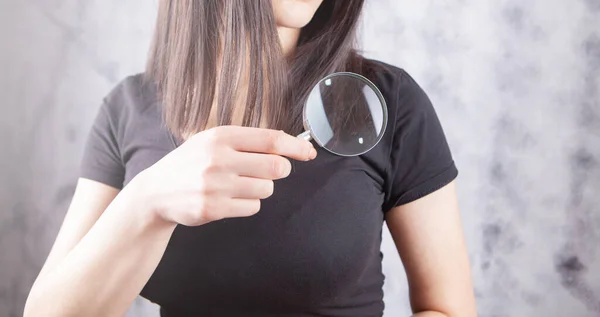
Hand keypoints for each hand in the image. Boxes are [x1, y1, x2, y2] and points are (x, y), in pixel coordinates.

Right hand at [131, 126, 316, 225]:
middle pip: (276, 166)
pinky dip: (248, 204)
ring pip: (266, 189)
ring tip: (238, 185)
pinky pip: (252, 208)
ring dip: (260, 188)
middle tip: (269, 171)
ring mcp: (215, 185)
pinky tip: (229, 198)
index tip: (309, 152)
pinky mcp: (213, 208)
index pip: (271, 139)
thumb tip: (290, 147)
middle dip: (280, 170)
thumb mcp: (213, 141)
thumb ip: (247, 142)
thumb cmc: (192, 163)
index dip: (296, 146)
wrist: (156, 191)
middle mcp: (218, 158)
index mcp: (221, 136)